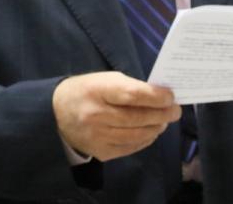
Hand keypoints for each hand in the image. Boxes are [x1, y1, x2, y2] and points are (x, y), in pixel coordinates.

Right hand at [52, 71, 181, 161]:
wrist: (57, 112)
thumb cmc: (87, 90)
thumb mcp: (104, 80)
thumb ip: (130, 87)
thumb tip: (160, 97)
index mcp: (97, 91)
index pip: (132, 95)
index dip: (155, 97)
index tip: (171, 96)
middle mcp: (96, 115)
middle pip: (138, 118)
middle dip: (162, 114)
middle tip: (175, 111)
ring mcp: (98, 136)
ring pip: (137, 135)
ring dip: (156, 128)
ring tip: (164, 121)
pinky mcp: (100, 152)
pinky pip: (130, 147)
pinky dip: (144, 140)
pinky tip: (151, 132)